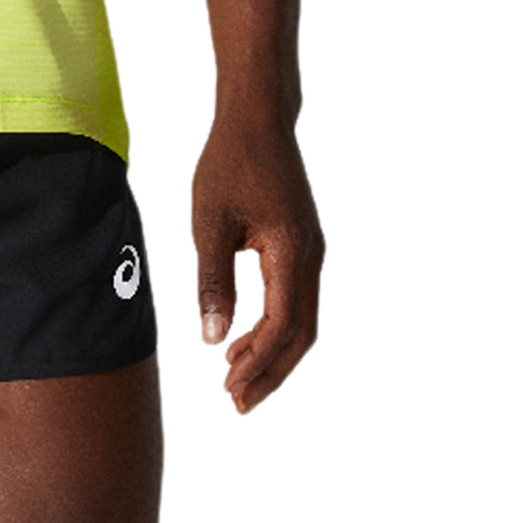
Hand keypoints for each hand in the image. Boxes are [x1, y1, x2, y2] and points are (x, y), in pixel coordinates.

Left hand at [189, 111, 326, 418]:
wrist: (260, 118)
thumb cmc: (230, 162)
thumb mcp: (208, 224)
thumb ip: (213, 283)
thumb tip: (212, 342)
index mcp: (291, 253)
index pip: (281, 327)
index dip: (257, 365)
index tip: (228, 391)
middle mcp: (312, 256)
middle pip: (302, 335)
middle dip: (271, 373)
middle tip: (237, 404)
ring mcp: (313, 251)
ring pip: (303, 321)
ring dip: (272, 355)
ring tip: (236, 380)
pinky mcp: (304, 245)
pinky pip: (298, 301)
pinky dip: (275, 330)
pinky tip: (243, 340)